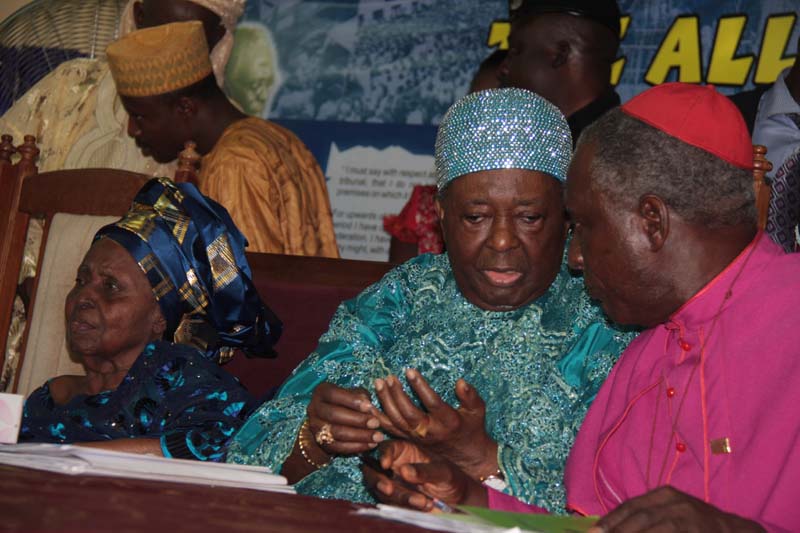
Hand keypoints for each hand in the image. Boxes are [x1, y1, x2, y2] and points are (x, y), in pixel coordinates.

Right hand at [305, 382, 383, 455]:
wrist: (329, 421)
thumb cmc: (346, 403)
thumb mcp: (352, 394)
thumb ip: (360, 395)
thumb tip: (368, 404)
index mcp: (321, 392)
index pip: (333, 394)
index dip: (351, 401)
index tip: (370, 406)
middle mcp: (314, 408)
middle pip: (334, 415)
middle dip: (357, 420)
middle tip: (376, 423)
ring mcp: (315, 427)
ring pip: (336, 433)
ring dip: (360, 436)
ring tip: (377, 437)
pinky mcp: (321, 443)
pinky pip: (338, 447)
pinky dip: (356, 447)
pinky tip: (371, 445)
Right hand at [361, 440, 487, 510]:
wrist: (457, 500)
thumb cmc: (450, 478)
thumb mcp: (442, 472)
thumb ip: (424, 471)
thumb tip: (404, 471)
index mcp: (404, 451)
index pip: (386, 448)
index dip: (382, 455)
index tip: (385, 464)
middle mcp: (395, 467)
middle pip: (374, 471)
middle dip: (378, 481)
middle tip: (388, 489)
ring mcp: (394, 484)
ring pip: (383, 490)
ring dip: (398, 497)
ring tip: (422, 501)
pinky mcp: (397, 500)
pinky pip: (393, 504)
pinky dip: (406, 506)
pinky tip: (425, 505)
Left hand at [372, 369, 497, 478]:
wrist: (467, 457)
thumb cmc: (472, 428)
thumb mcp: (478, 411)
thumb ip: (471, 396)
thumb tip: (460, 382)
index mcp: (448, 421)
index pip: (432, 402)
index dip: (420, 386)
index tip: (410, 371)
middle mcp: (431, 431)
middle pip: (409, 413)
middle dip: (397, 394)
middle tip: (389, 377)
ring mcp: (418, 437)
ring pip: (397, 421)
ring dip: (386, 402)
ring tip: (379, 383)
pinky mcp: (409, 441)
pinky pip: (391, 430)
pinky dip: (379, 418)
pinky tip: (370, 405)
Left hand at [589, 486, 765, 532]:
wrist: (735, 531)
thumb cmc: (696, 523)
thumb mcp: (670, 511)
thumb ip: (645, 516)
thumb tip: (608, 528)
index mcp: (666, 495)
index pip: (632, 507)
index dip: (611, 520)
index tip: (593, 532)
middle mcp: (677, 504)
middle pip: (641, 518)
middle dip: (618, 531)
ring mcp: (689, 520)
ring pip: (657, 529)